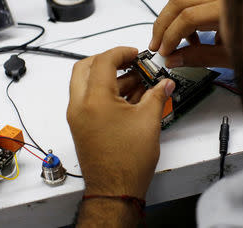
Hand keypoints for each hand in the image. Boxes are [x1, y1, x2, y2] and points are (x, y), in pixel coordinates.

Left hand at [67, 47, 175, 197]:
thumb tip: (164, 84)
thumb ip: (158, 95)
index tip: (136, 54)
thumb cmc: (126, 162)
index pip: (103, 61)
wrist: (115, 189)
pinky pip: (88, 99)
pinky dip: (104, 92)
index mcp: (94, 100)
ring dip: (107, 77)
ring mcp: (77, 116)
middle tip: (128, 62)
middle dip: (108, 60)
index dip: (122, 52)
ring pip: (86, 83)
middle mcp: (80, 105)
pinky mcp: (81, 125)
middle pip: (86, 67)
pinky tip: (128, 96)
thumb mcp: (148, 121)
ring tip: (134, 80)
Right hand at [149, 0, 231, 67]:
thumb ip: (200, 57)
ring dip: (170, 19)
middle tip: (156, 44)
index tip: (164, 51)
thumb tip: (173, 59)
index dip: (171, 35)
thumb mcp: (230, 57)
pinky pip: (192, 1)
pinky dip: (182, 17)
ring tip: (168, 42)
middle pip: (180, 0)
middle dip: (163, 24)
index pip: (188, 16)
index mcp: (228, 9)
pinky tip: (187, 37)